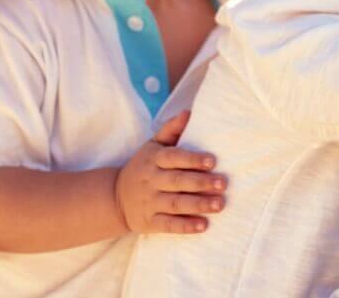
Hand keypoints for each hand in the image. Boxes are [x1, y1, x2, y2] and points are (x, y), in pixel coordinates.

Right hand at [114, 111, 227, 233]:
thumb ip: (171, 129)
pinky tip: (203, 225)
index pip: (173, 158)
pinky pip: (168, 225)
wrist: (114, 197)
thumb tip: (189, 112)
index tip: (212, 161)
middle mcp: (151, 181)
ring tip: (220, 204)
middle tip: (223, 183)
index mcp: (154, 160)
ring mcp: (150, 202)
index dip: (192, 159)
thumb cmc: (144, 167)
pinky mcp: (149, 222)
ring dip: (198, 204)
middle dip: (201, 183)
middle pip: (177, 181)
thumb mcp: (152, 146)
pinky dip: (185, 226)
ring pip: (175, 204)